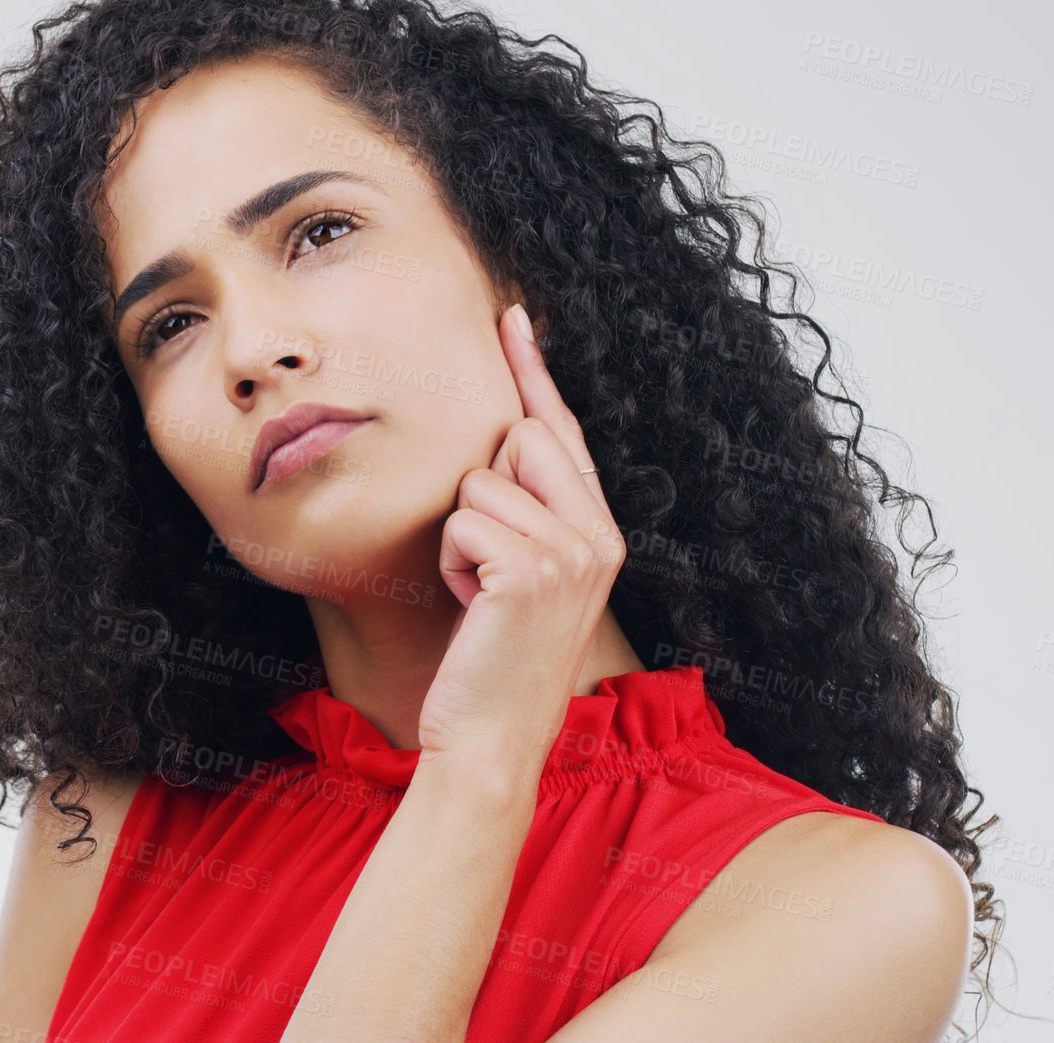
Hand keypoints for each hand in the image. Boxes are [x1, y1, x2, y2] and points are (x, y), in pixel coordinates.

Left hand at [416, 303, 626, 769]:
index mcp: (601, 531)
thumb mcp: (519, 577)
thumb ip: (526, 512)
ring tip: (481, 597)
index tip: (509, 316)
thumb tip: (501, 437)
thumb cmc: (491, 660)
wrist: (491, 738)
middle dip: (481, 487)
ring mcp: (574, 551)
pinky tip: (474, 609)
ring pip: (479, 482)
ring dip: (460, 537)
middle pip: (519, 436)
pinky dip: (452, 563)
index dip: (532, 371)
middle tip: (488, 564)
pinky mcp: (534, 570)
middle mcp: (600, 534)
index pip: (562, 429)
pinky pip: (462, 522)